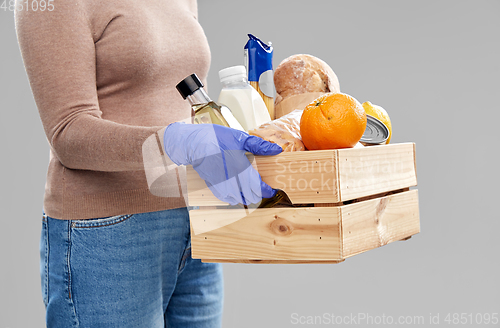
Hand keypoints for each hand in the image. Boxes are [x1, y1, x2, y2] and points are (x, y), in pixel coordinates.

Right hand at [163, 123, 282, 204]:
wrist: (194, 144)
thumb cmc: (217, 138)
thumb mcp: (240, 138)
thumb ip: (259, 146)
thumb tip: (276, 149)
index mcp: (241, 169)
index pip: (259, 188)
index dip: (267, 191)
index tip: (272, 190)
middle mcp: (232, 181)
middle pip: (251, 197)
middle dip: (258, 193)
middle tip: (261, 186)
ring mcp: (222, 186)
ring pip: (240, 200)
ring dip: (247, 196)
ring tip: (249, 187)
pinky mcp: (214, 187)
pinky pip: (228, 199)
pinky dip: (235, 196)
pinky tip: (236, 187)